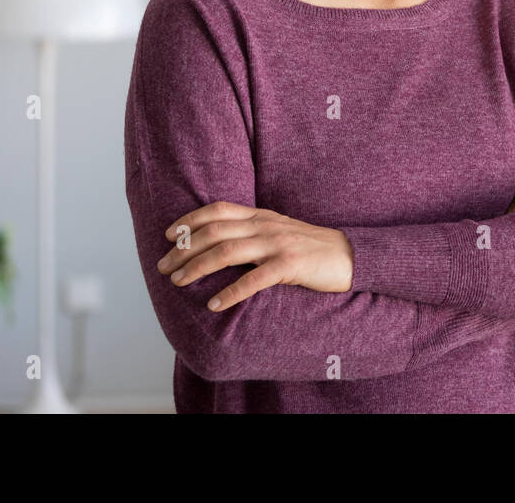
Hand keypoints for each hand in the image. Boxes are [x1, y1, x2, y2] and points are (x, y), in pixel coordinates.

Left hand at [156, 201, 354, 310]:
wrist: (350, 256)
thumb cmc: (312, 248)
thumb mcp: (279, 232)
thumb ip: (253, 232)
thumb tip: (219, 245)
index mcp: (261, 215)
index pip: (217, 210)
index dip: (189, 221)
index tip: (169, 236)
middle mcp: (265, 225)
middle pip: (214, 232)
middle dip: (184, 250)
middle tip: (163, 267)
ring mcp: (278, 243)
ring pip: (227, 252)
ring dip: (197, 267)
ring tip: (178, 282)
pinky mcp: (290, 265)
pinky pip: (254, 279)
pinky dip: (230, 292)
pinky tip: (214, 305)